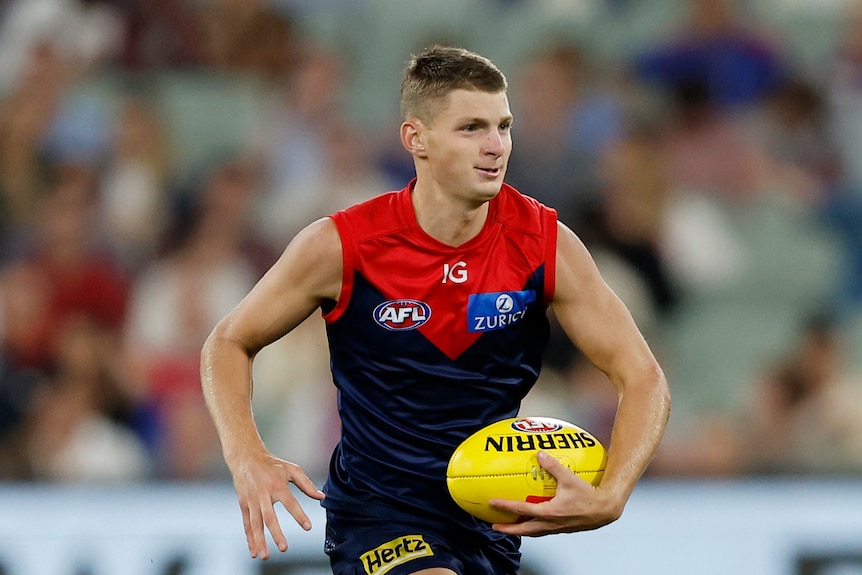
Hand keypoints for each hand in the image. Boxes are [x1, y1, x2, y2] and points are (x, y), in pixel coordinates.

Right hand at [229, 451, 324, 558]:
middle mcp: (263, 494)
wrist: (246, 457)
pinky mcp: (244, 505)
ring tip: (265, 555)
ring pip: (256, 524)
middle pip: (270, 517)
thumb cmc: (272, 465)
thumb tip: (322, 497)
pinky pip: (247, 524)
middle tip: (284, 548)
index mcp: (277, 485)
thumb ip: (307, 484)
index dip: (299, 515)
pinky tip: (254, 551)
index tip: (308, 527)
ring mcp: (252, 501)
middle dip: (276, 533)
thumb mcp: (292, 469)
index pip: (290, 502)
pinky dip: (250, 539)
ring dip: (260, 540)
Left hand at [489, 451, 621, 535]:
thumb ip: (553, 466)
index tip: (493, 503)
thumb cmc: (589, 496)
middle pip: (524, 529)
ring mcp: (557, 528)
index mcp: (550, 512)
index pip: (522, 510)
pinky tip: (533, 522)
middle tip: (495, 526)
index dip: (506, 506)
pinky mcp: (563, 528)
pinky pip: (543, 530)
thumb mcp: (570, 478)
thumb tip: (540, 455)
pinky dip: (533, 528)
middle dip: (508, 529)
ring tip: (510, 527)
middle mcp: (551, 523)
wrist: (605, 510)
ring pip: (533, 532)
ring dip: (520, 530)